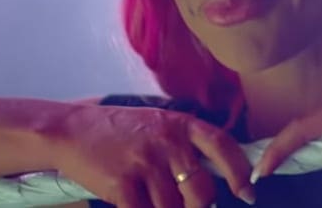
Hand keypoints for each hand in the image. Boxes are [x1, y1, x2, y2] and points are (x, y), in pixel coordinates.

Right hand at [44, 104, 255, 207]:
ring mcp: (144, 163)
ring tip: (151, 199)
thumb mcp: (159, 124)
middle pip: (201, 190)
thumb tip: (217, 178)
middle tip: (187, 206)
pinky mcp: (122, 184)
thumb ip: (187, 145)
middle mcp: (167, 141)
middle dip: (198, 207)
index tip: (248, 192)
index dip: (239, 172)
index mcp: (180, 123)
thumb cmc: (120, 131)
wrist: (73, 130)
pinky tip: (135, 205)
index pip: (222, 145)